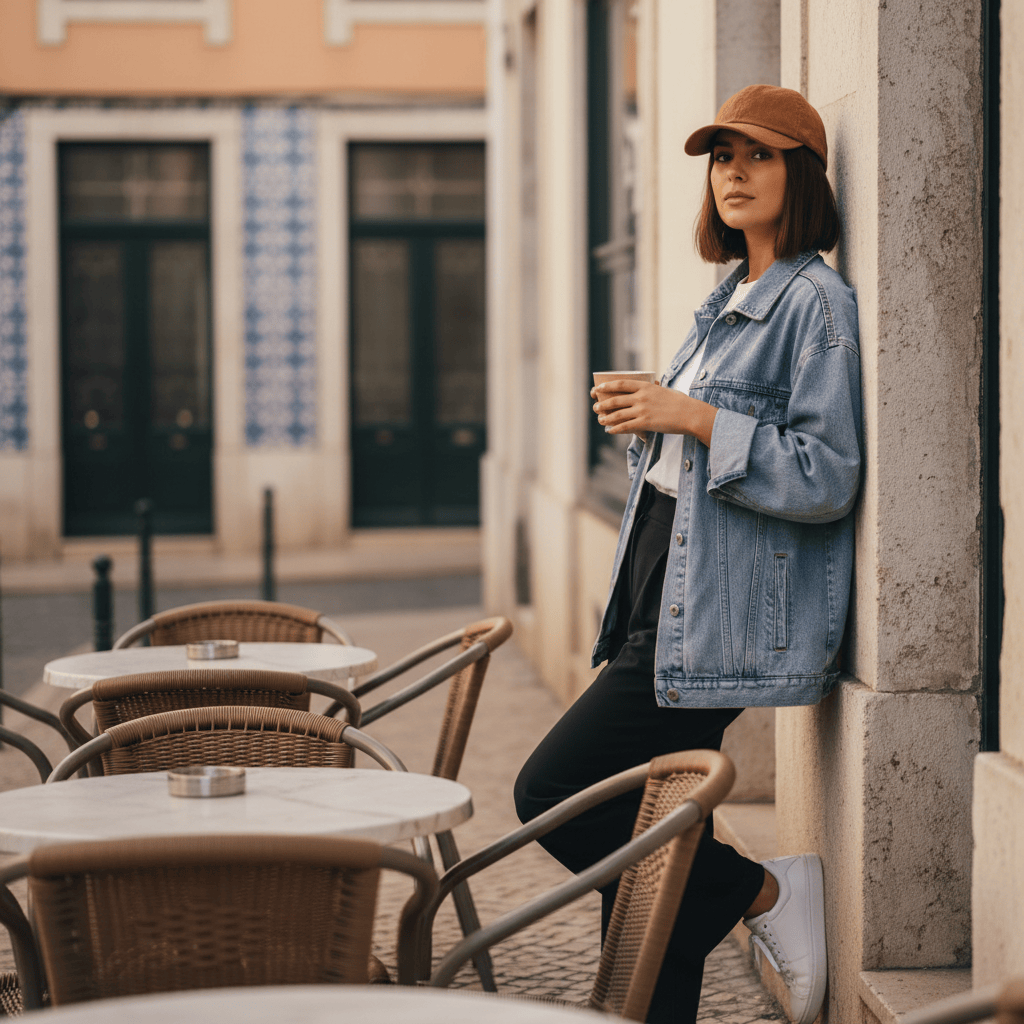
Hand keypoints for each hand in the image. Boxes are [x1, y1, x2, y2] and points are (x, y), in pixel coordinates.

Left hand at [590, 379, 717, 447]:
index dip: (608, 386)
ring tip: (600, 420)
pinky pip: (625, 426)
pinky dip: (615, 429)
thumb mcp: (664, 391)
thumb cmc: (680, 402)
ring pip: (617, 414)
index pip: (622, 384)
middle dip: (603, 404)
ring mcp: (642, 410)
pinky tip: (610, 430)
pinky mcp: (645, 423)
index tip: (599, 388)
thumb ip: (652, 391)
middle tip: (596, 407)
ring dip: (606, 418)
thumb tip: (648, 390)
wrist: (690, 413)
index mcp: (646, 386)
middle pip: (615, 400)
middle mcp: (641, 397)